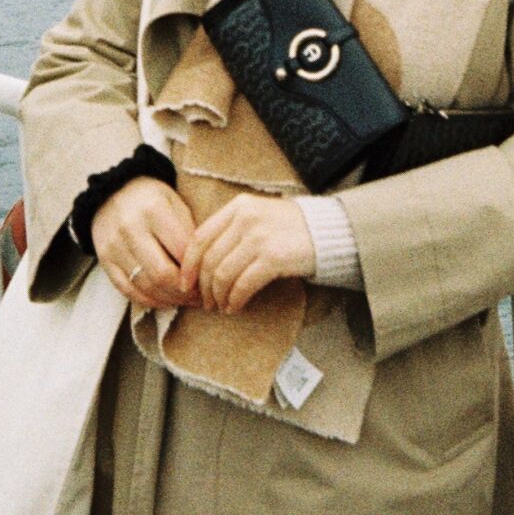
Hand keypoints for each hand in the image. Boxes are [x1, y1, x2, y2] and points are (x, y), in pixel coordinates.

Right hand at [92, 177, 198, 309]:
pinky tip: (165, 300)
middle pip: (162, 274)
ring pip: (145, 286)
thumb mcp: (176, 204)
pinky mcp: (104, 259)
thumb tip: (206, 270)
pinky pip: (127, 290)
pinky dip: (149, 300)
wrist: (113, 191)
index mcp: (154, 209)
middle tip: (200, 296)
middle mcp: (130, 227)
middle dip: (185, 292)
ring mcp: (114, 246)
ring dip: (170, 299)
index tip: (210, 279)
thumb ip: (191, 233)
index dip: (199, 271)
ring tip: (186, 300)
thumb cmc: (154, 199)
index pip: (182, 251)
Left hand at [181, 193, 316, 313]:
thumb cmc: (289, 228)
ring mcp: (259, 237)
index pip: (200, 237)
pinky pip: (243, 284)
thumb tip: (200, 262)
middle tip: (205, 302)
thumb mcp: (257, 216)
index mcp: (238, 207)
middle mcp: (245, 218)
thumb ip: (231, 230)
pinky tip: (236, 307)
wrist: (328, 231)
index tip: (185, 284)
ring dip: (218, 296)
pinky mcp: (273, 257)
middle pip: (210, 259)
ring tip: (221, 306)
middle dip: (203, 286)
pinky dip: (235, 299)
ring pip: (223, 274)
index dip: (189, 264)